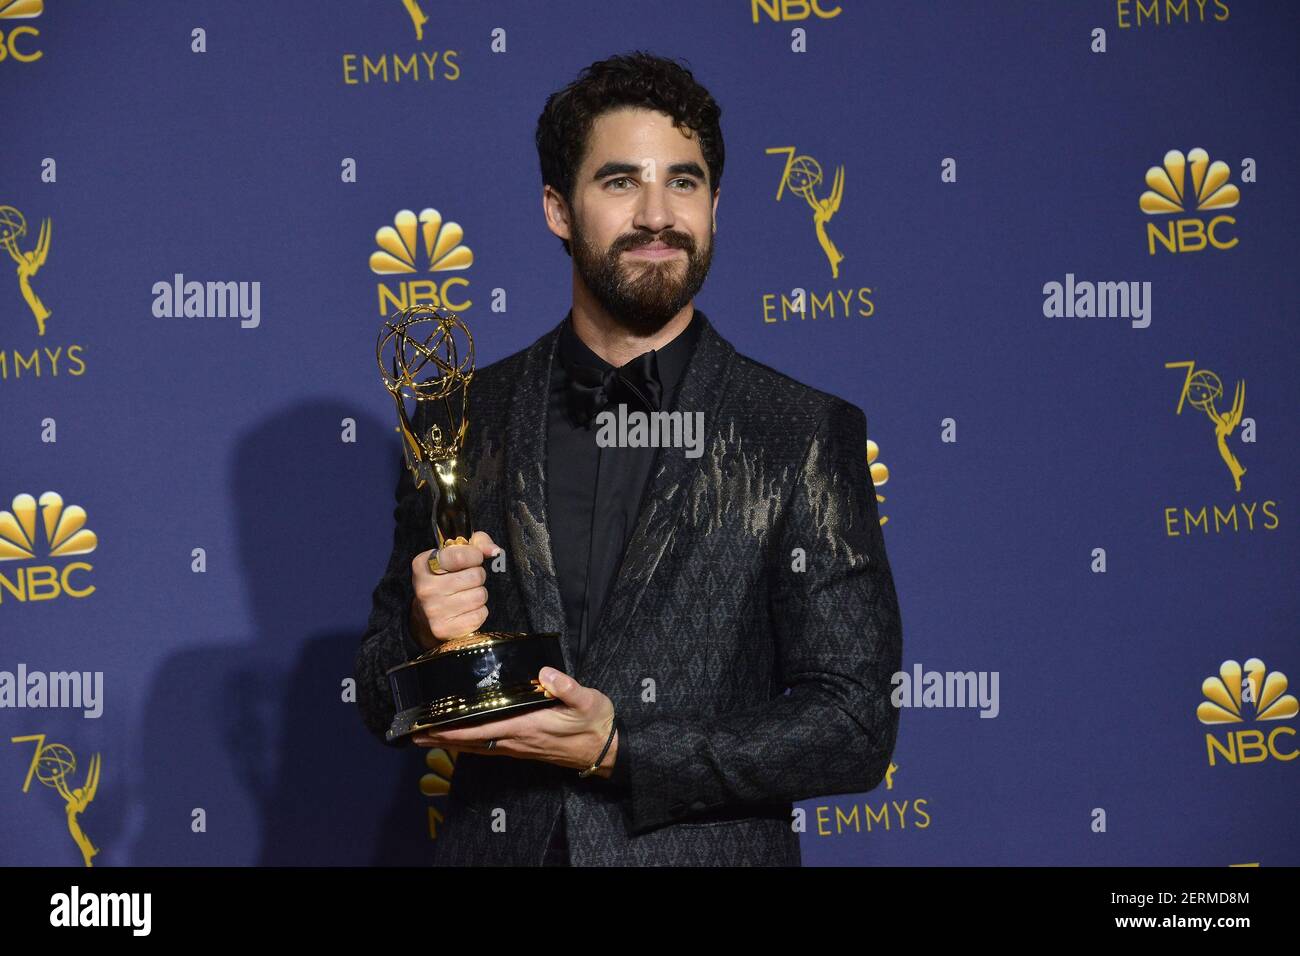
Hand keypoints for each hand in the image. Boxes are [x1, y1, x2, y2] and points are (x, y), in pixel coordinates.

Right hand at [410, 530, 499, 649]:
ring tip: (465, 595)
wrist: (427, 615)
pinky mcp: (444, 629)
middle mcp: (425, 588)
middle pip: (475, 576)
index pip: (460, 556)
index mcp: (423, 565)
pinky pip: (480, 614)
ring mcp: (433, 610)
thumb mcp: (456, 553)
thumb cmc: (447, 577)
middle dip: (477, 576)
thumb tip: (495, 551)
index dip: (474, 556)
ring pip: (480, 595)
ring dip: (479, 594)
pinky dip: (478, 611)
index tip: (473, 559)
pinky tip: (465, 610)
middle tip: (466, 581)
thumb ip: (478, 543)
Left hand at [412, 667, 618, 777]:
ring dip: (449, 743)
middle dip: (440, 738)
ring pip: (476, 747)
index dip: (452, 730)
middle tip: (411, 733)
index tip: (428, 727)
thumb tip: (546, 673)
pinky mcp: (522, 748)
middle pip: (470, 742)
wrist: (606, 749)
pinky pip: (487, 747)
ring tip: (425, 737)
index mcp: (527, 727)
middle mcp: (516, 740)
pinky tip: (458, 739)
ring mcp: (518, 747)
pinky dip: (467, 743)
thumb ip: (567, 688)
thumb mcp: (588, 701)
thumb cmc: (595, 723)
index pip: (481, 730)